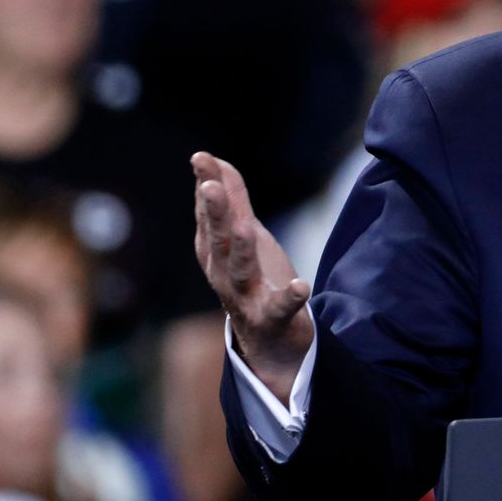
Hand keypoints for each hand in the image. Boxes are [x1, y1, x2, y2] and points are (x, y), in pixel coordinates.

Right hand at [191, 152, 313, 402]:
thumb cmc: (254, 281)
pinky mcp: (273, 320)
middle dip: (214, 213)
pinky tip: (300, 285)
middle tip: (208, 185)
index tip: (201, 158)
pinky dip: (289, 297)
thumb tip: (215, 163)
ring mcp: (247, 299)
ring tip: (246, 226)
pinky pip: (280, 309)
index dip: (206, 186)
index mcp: (216, 254)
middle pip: (218, 241)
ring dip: (241, 249)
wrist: (270, 342)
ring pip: (240, 272)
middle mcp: (224, 275)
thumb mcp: (245, 237)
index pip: (208, 216)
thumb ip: (234, 201)